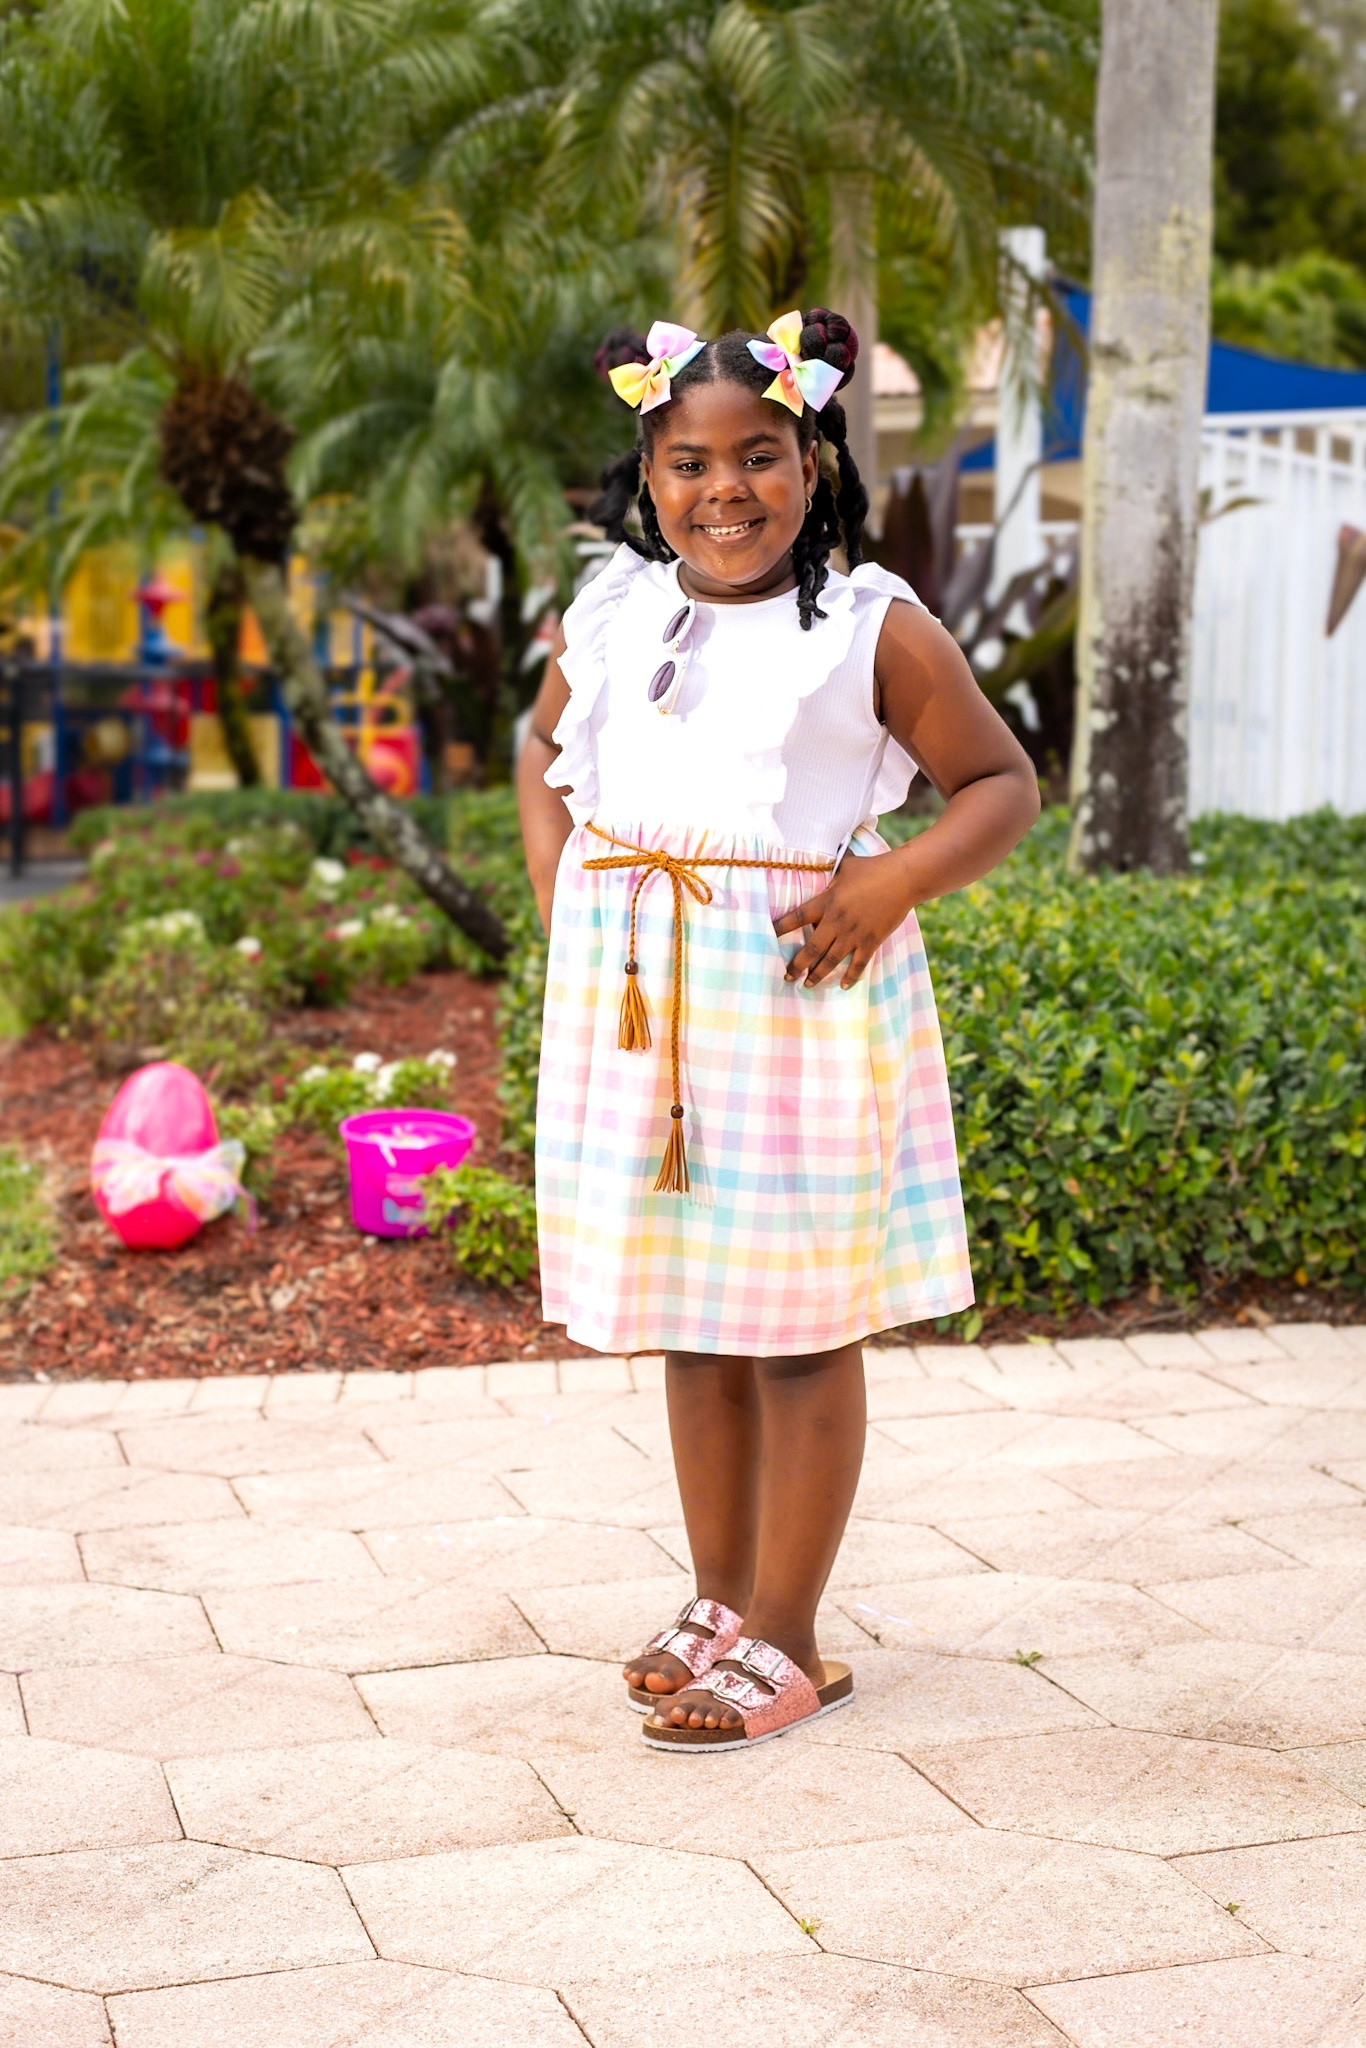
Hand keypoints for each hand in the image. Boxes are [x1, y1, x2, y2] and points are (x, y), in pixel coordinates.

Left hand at [772, 849, 918, 987]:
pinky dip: (851, 976)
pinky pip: (858, 964)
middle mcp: (837, 921)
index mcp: (827, 902)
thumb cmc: (874, 868)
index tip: (768, 937)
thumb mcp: (847, 865)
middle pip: (811, 948)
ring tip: (808, 984)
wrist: (903, 878)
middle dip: (797, 965)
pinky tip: (842, 985)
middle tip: (787, 976)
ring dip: (818, 974)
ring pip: (831, 960)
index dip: (780, 928)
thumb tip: (824, 852)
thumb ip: (832, 866)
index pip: (797, 917)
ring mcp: (854, 933)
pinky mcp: (871, 940)